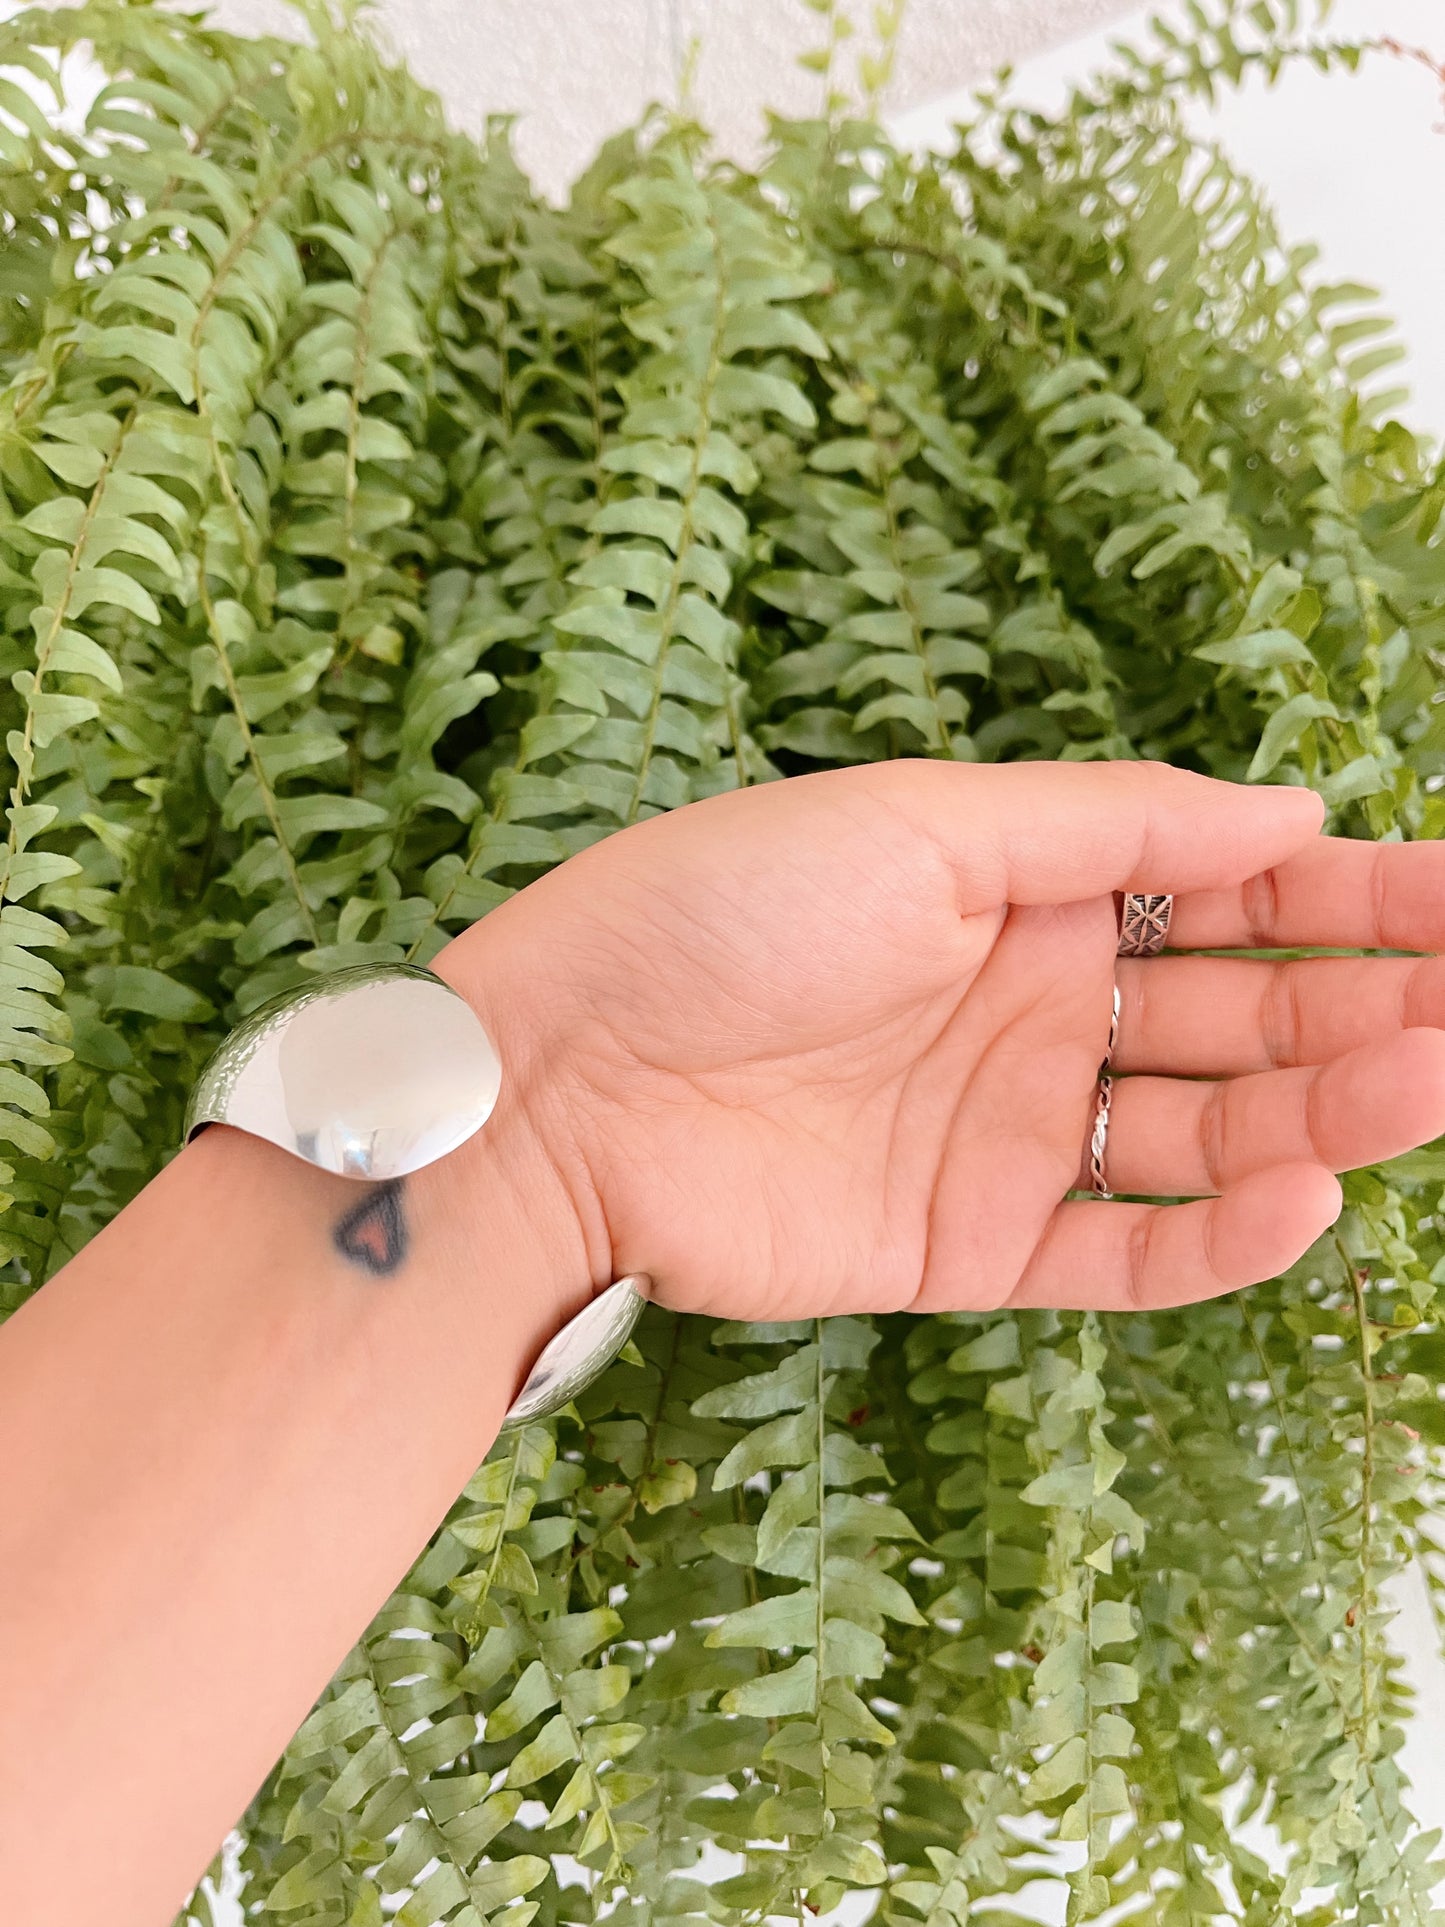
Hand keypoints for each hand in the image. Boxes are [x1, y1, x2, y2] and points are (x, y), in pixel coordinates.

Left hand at [437, 759, 1444, 1322]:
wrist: (560, 1081)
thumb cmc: (715, 914)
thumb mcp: (920, 824)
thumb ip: (1110, 823)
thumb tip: (1288, 810)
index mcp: (1021, 889)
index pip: (1225, 888)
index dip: (1350, 896)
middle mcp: (1030, 1006)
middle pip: (1239, 1012)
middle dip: (1366, 1007)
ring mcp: (1003, 1128)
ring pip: (1207, 1130)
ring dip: (1325, 1114)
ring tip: (1428, 1087)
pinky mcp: (966, 1240)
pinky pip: (1123, 1246)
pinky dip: (1218, 1234)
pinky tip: (1304, 1195)